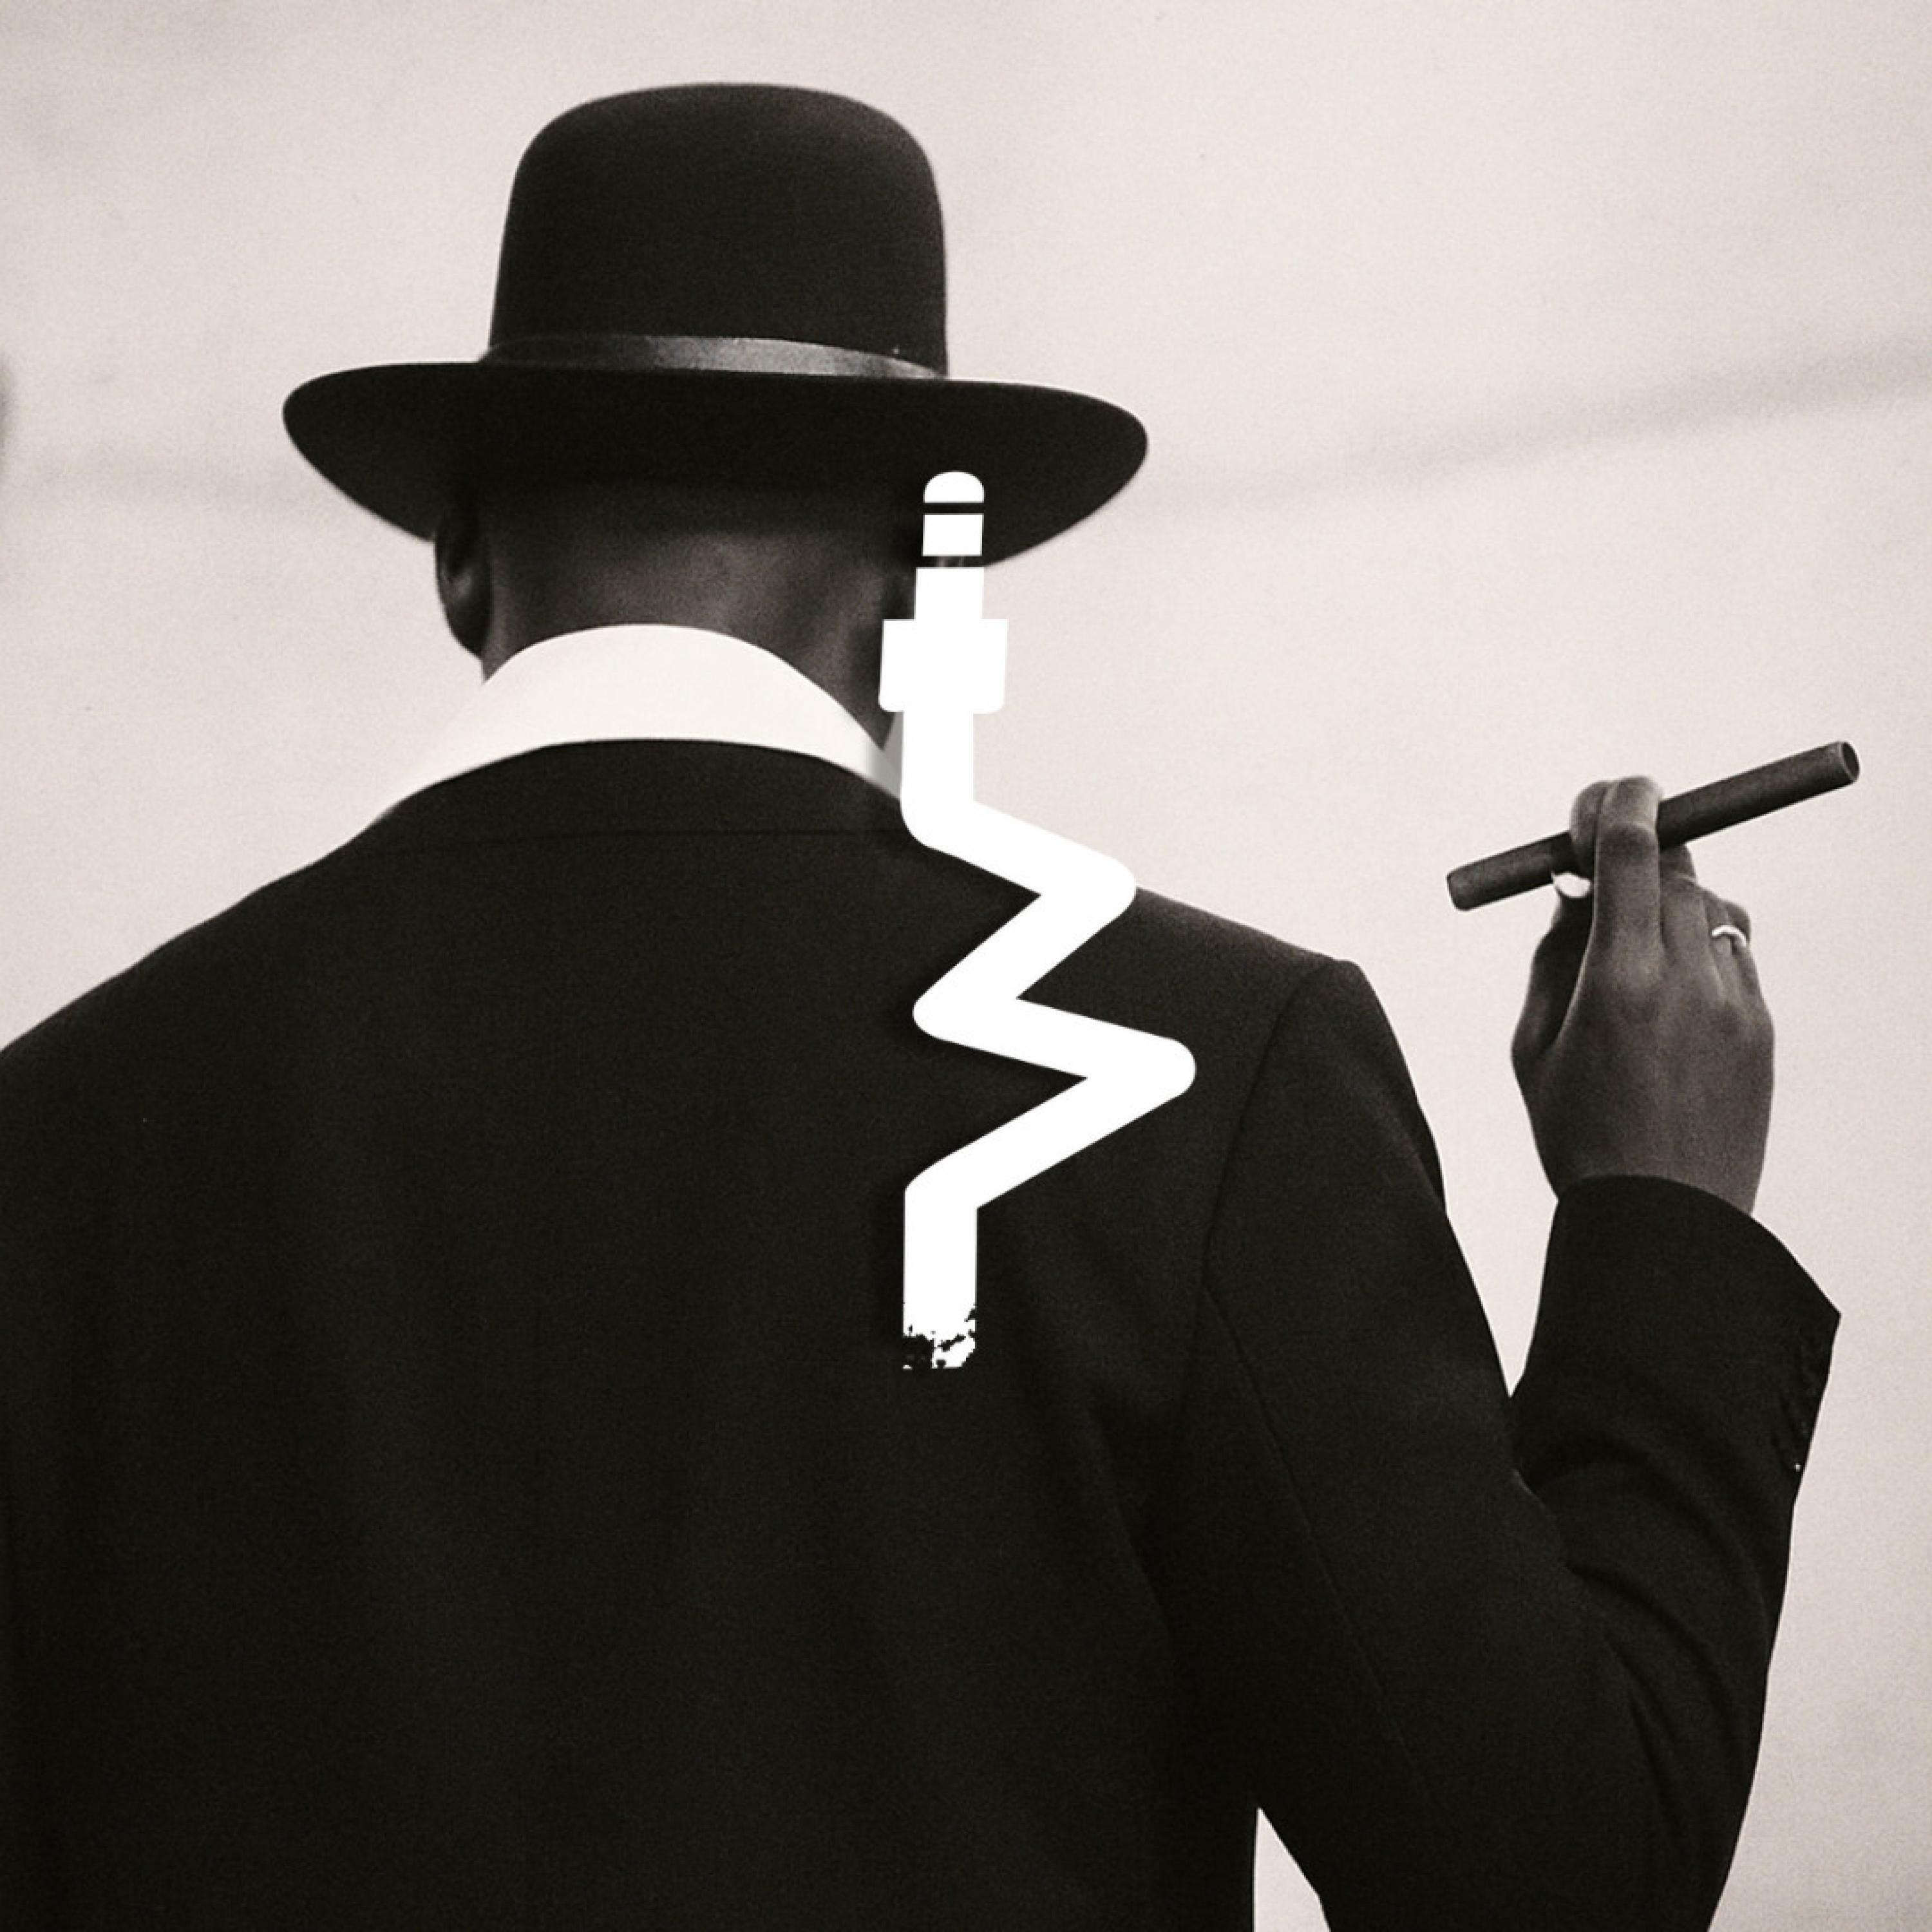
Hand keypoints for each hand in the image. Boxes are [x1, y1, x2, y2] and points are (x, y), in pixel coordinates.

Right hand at [1511, 776, 1773, 1215]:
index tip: (1603, 795)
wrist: (1663, 1220)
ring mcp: (1734, 1003)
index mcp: (1618, 982)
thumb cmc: (1579, 1135)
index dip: (1620, 804)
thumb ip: (1552, 958)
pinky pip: (1734, 954)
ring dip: (1668, 900)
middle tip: (1604, 856)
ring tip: (1631, 949)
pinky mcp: (1762, 1028)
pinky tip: (1667, 994)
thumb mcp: (1533, 1045)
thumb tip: (1575, 890)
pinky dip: (1699, 948)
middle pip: (1676, 865)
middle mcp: (1685, 980)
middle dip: (1639, 848)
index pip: (1635, 851)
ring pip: (1708, 905)